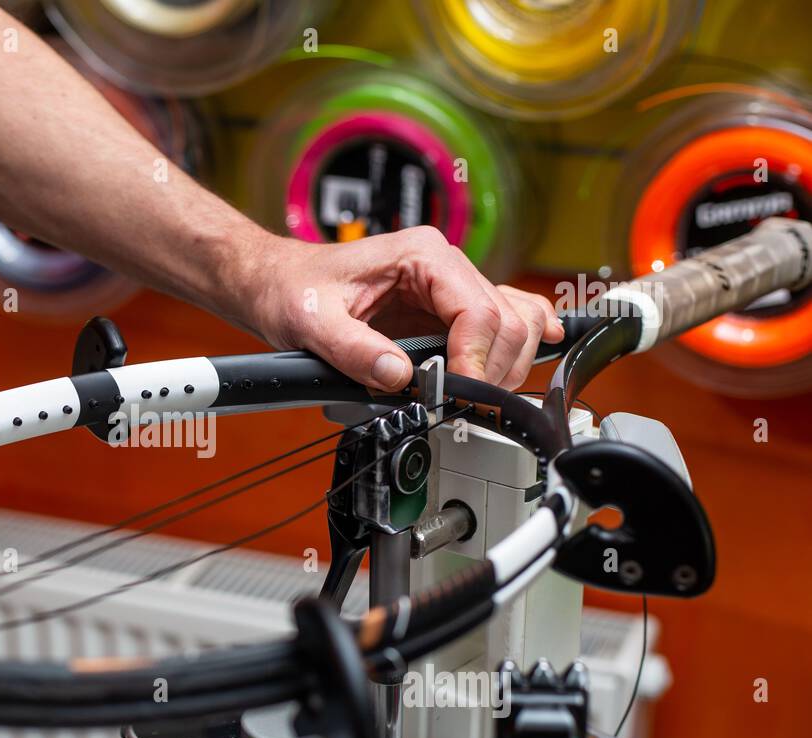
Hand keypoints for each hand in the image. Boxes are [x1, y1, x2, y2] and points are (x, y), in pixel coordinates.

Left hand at [243, 227, 563, 390]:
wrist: (280, 284)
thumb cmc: (293, 290)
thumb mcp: (311, 321)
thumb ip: (352, 350)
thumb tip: (397, 376)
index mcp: (421, 255)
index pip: (478, 310)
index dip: (475, 359)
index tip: (455, 394)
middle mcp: (444, 266)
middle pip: (505, 321)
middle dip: (490, 369)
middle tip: (460, 404)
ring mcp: (449, 288)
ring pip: (512, 325)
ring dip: (503, 365)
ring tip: (472, 396)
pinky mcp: (446, 311)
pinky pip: (502, 321)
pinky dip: (518, 342)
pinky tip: (535, 353)